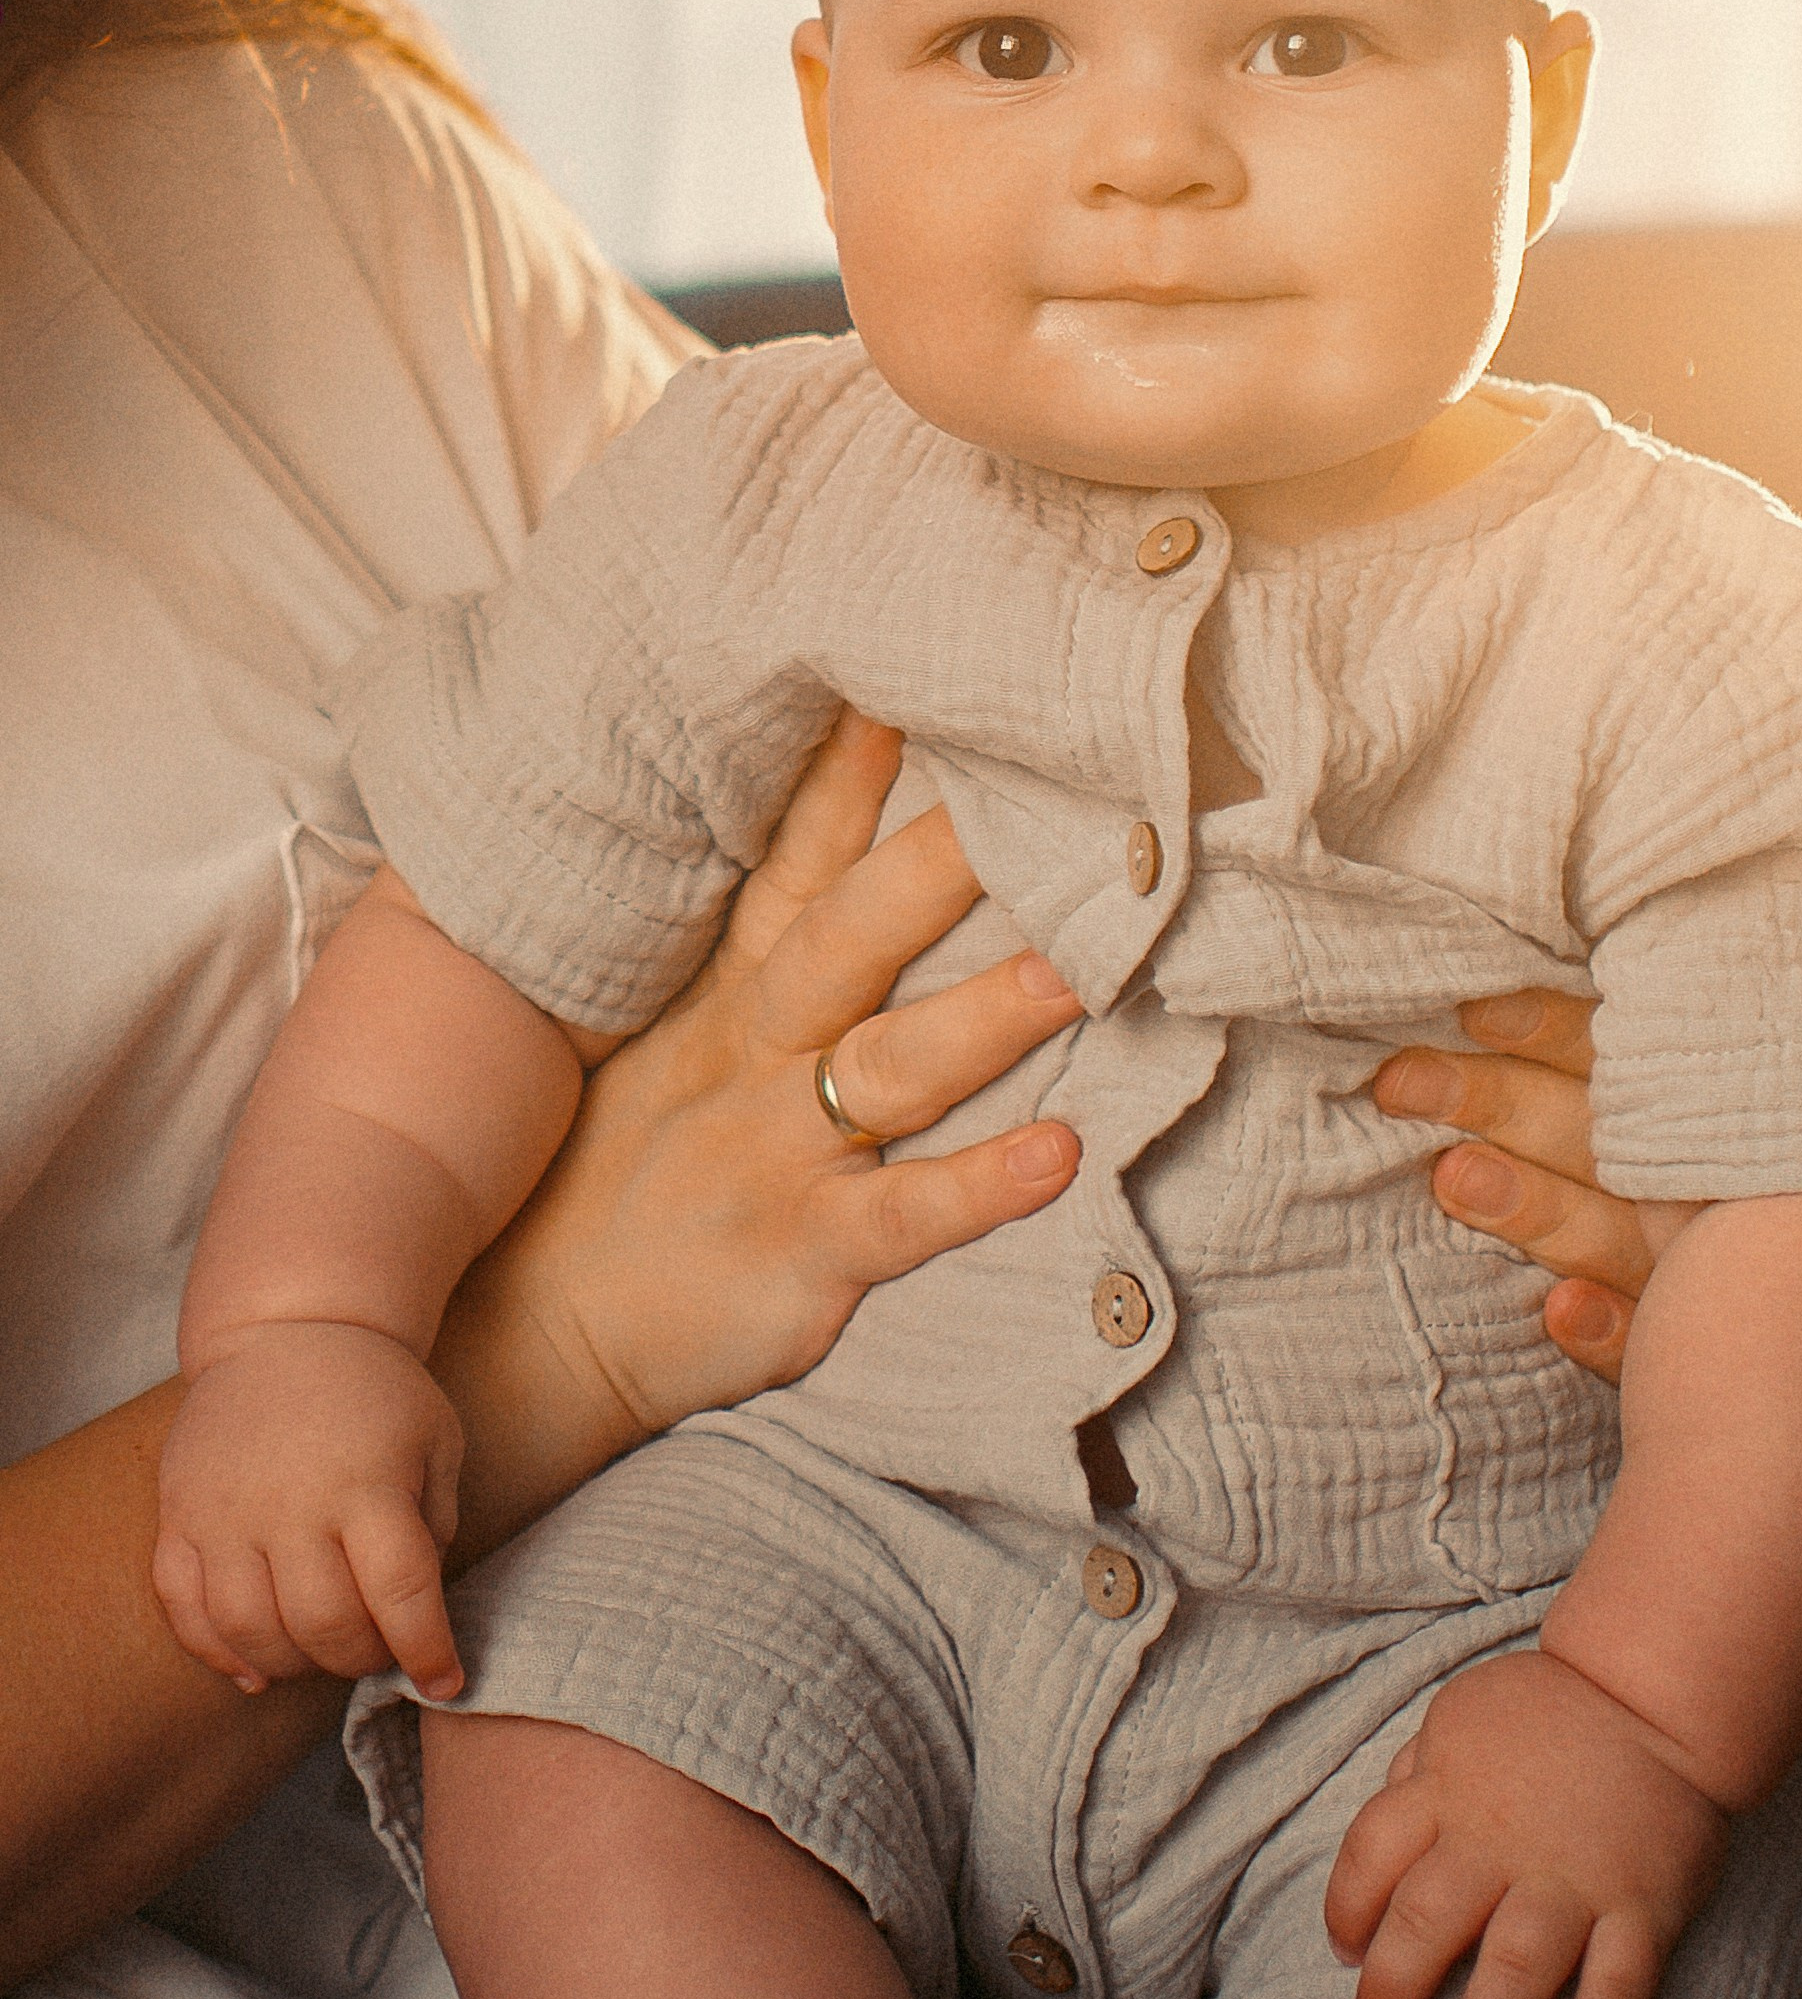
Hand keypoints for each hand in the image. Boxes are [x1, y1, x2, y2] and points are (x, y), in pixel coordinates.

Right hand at [154, 1322, 464, 1698]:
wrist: (285, 1333)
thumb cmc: (376, 1395)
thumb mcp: (437, 1442)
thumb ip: (434, 1526)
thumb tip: (417, 1612)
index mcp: (366, 1484)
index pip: (400, 1593)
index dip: (426, 1650)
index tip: (444, 1682)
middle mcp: (290, 1504)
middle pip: (323, 1624)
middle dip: (361, 1659)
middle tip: (378, 1652)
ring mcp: (224, 1512)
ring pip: (249, 1628)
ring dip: (293, 1665)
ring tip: (321, 1656)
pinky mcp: (179, 1515)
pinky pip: (182, 1606)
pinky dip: (215, 1651)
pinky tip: (254, 1669)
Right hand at [435, 711, 1084, 1555]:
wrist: (526, 1335)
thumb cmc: (610, 1172)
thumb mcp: (657, 1032)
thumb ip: (746, 938)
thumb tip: (815, 831)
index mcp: (732, 988)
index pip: (802, 851)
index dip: (859, 762)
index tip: (928, 663)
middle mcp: (758, 1051)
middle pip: (854, 931)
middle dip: (943, 855)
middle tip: (1048, 782)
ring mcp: (778, 1150)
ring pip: (894, 1063)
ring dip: (986, 1013)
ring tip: (1077, 963)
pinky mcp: (799, 1254)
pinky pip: (902, 1218)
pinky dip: (980, 1188)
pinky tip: (1064, 1156)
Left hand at [1324, 1647, 1730, 1998]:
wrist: (1659, 1693)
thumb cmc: (1550, 1710)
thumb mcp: (1460, 1717)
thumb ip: (1417, 1777)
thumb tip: (1380, 1842)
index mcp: (1448, 1791)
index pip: (1370, 1858)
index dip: (1346, 1914)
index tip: (1347, 1955)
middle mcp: (1503, 1841)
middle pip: (1428, 1924)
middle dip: (1392, 1991)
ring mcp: (1577, 1876)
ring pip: (1517, 1966)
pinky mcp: (1646, 1903)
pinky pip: (1621, 1980)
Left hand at [1371, 991, 1679, 1386]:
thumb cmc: (1709, 1179)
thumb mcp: (1676, 1107)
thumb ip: (1610, 1062)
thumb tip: (1489, 1007)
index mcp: (1685, 1110)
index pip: (1610, 1056)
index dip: (1546, 1028)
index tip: (1470, 1011)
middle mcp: (1691, 1183)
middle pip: (1589, 1135)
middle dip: (1496, 1101)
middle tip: (1401, 1081)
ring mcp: (1692, 1271)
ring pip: (1610, 1237)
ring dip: (1539, 1208)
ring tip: (1456, 1176)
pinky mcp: (1690, 1352)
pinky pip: (1645, 1344)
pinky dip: (1606, 1329)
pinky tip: (1560, 1311)